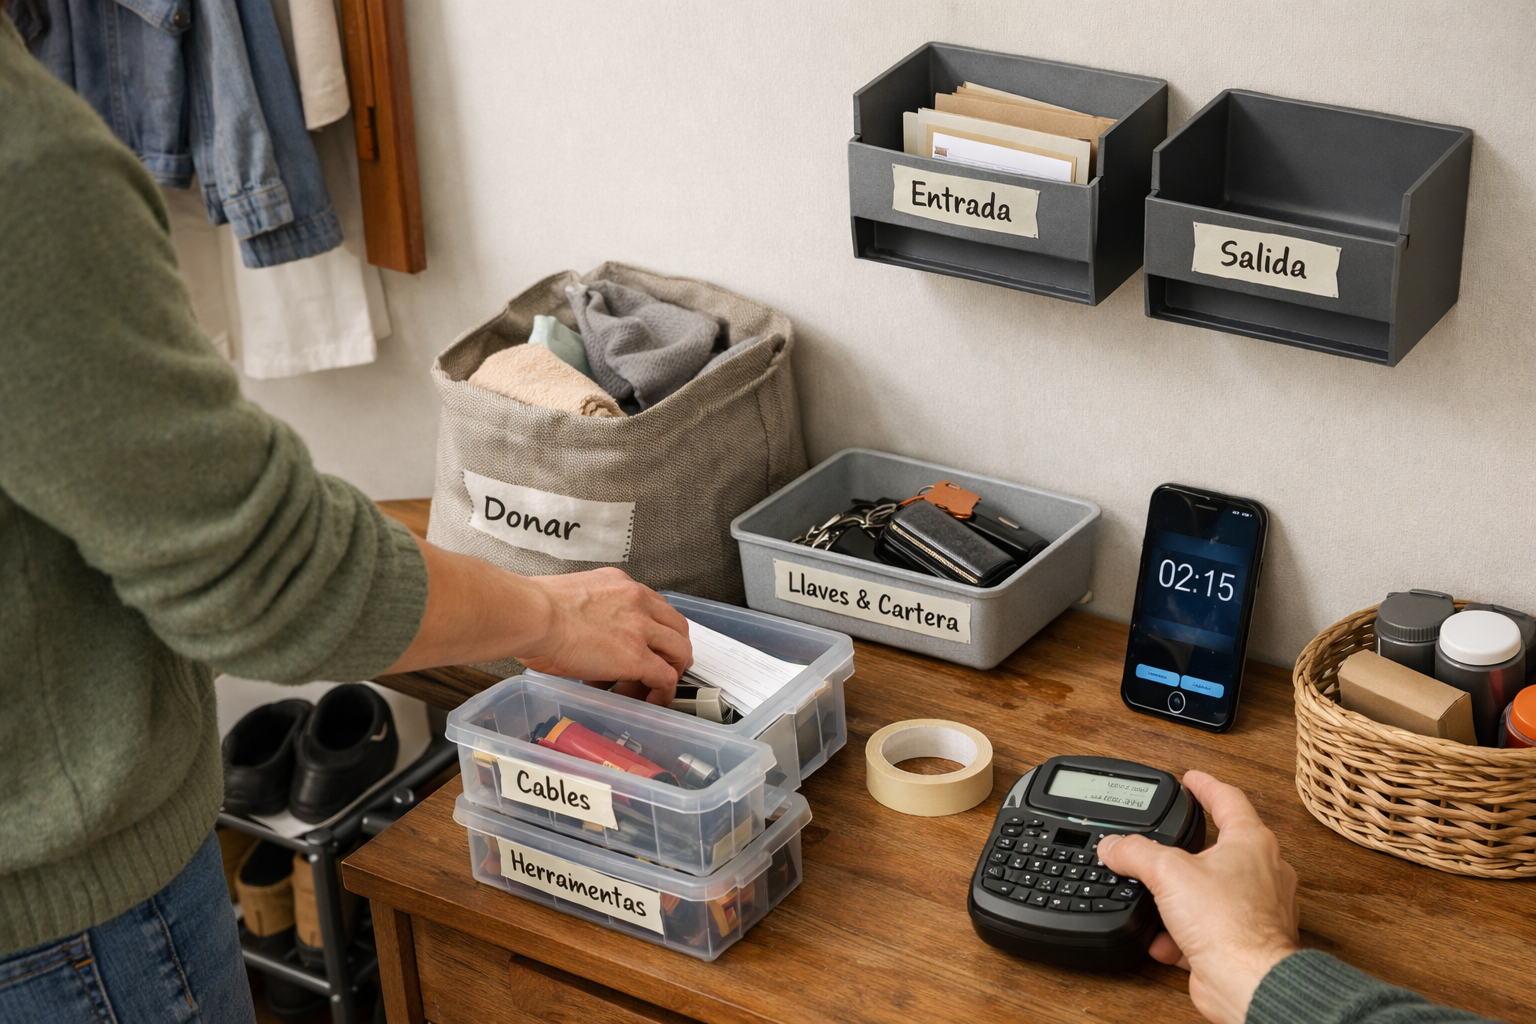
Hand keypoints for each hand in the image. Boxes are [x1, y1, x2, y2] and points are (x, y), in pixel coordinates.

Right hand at [385, 541, 690, 704]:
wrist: (530, 613)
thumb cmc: (532, 608)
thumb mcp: (567, 599)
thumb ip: (581, 613)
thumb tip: (571, 634)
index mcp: (619, 585)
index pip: (655, 606)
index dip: (654, 631)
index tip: (645, 647)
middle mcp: (637, 601)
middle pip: (677, 627)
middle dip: (671, 651)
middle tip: (655, 669)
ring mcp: (641, 628)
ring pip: (680, 651)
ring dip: (670, 672)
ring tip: (652, 689)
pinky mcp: (637, 656)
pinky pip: (666, 677)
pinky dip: (663, 692)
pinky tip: (652, 701)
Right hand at [1096, 770, 1298, 1023]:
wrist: (1247, 982)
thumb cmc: (1229, 924)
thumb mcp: (1168, 873)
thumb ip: (1136, 852)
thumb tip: (1114, 845)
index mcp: (1252, 843)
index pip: (1228, 799)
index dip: (1205, 785)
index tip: (1191, 779)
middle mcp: (1263, 873)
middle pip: (1227, 846)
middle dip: (1195, 845)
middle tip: (1176, 835)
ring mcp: (1257, 910)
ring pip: (1218, 891)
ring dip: (1185, 896)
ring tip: (1160, 895)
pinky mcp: (1245, 943)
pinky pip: (1211, 930)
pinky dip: (1184, 933)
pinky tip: (1162, 940)